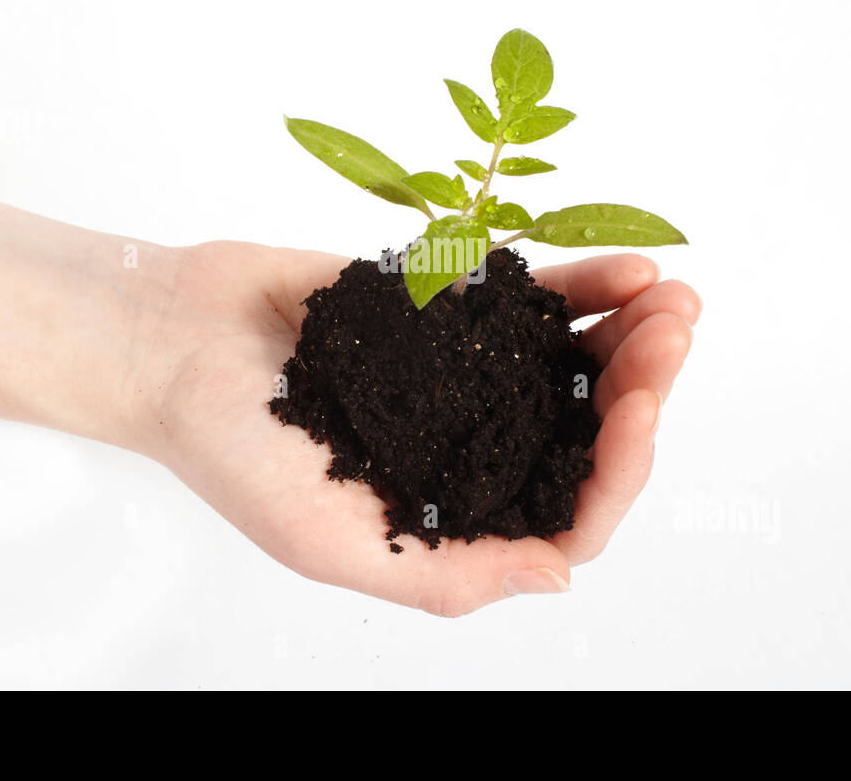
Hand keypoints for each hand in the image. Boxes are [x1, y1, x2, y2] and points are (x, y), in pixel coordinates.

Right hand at [149, 241, 699, 616]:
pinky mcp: (453, 320)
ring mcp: (469, 384)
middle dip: (644, 386)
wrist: (175, 339)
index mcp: (452, 523)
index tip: (638, 409)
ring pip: (574, 367)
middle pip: (586, 434)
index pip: (566, 517)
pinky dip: (585, 288)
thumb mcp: (324, 539)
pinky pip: (536, 307)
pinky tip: (629, 272)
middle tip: (675, 334)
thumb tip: (559, 577)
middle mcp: (471, 455)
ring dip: (633, 335)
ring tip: (675, 298)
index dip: (617, 470)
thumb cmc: (232, 448)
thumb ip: (441, 575)